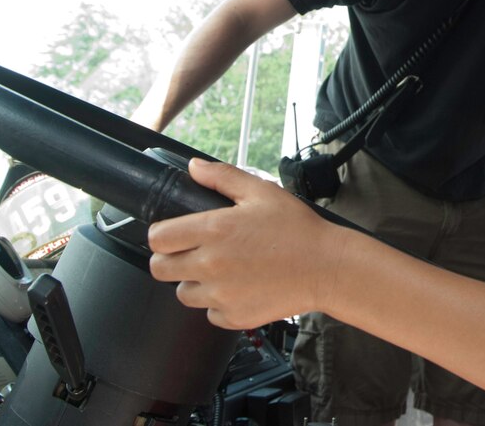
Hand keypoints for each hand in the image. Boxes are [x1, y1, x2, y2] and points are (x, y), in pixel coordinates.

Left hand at [148, 159, 338, 328]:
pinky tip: (241, 287)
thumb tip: (193, 167)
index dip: (163, 234)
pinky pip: (210, 313)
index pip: (158, 238)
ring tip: (223, 271)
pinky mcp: (233, 317)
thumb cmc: (298, 229)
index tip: (175, 234)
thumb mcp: (262, 192)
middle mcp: (210, 265)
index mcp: (214, 231)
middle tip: (195, 253)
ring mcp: (220, 295)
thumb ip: (223, 177)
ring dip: (196, 282)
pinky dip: (220, 302)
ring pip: (183, 293)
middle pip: (160, 269)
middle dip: (172, 259)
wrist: (326, 267)